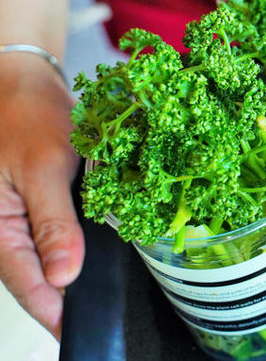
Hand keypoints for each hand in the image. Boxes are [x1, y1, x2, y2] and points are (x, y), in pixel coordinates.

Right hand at [0, 55, 81, 338]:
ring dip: (74, 270)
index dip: (58, 311)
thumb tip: (65, 276)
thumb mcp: (44, 167)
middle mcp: (2, 234)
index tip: (84, 329)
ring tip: (105, 282)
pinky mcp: (32, 214)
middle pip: (38, 280)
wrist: (23, 86)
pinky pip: (52, 242)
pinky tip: (96, 248)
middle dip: (70, 294)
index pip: (28, 286)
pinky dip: (74, 247)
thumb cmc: (26, 118)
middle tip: (106, 305)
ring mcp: (16, 225)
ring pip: (48, 263)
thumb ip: (54, 224)